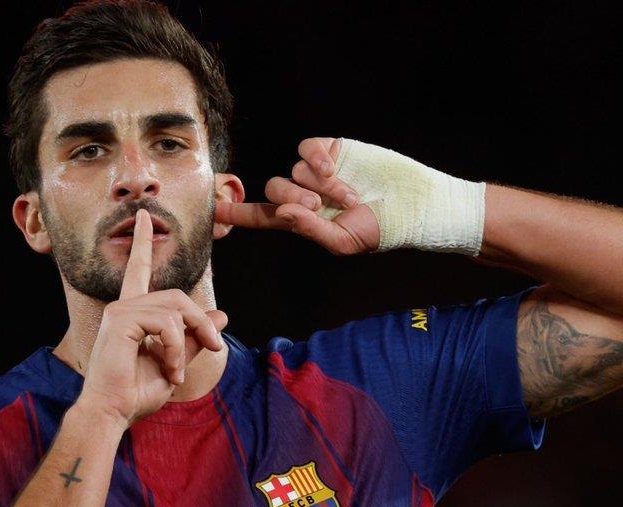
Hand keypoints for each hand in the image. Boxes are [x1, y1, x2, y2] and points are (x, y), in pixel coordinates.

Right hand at [76, 209, 228, 427]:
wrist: (113, 413)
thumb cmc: (136, 394)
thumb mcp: (175, 363)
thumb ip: (195, 338)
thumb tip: (220, 315)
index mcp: (132, 314)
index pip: (139, 272)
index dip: (143, 243)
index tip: (144, 217)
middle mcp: (123, 307)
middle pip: (177, 296)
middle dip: (201, 322)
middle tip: (215, 348)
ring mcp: (120, 311)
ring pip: (175, 309)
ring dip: (187, 343)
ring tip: (177, 371)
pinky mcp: (121, 321)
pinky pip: (166, 323)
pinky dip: (175, 348)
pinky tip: (169, 369)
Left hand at [214, 137, 380, 254]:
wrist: (409, 204)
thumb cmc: (378, 229)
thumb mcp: (343, 241)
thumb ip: (310, 229)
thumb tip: (281, 212)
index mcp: (303, 220)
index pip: (263, 216)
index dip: (237, 213)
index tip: (213, 212)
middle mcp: (305, 194)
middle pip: (275, 190)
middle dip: (293, 199)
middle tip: (319, 207)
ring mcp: (317, 172)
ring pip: (294, 172)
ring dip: (320, 185)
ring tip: (349, 197)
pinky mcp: (331, 150)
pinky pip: (307, 149)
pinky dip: (316, 159)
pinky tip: (332, 168)